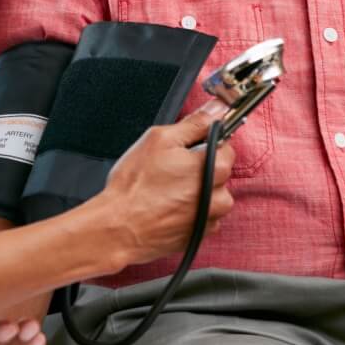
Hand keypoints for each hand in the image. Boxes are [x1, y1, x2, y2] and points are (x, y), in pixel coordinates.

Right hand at [98, 101, 234, 265]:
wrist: (119, 228)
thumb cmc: (135, 185)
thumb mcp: (160, 140)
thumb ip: (194, 123)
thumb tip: (217, 109)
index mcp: (214, 168)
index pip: (225, 146)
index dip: (204, 143)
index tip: (188, 147)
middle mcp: (219, 195)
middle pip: (219, 172)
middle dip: (199, 167)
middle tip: (170, 169)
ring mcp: (210, 218)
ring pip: (212, 195)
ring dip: (197, 191)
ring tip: (167, 191)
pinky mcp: (200, 235)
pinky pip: (203, 216)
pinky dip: (190, 210)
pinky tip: (168, 207)